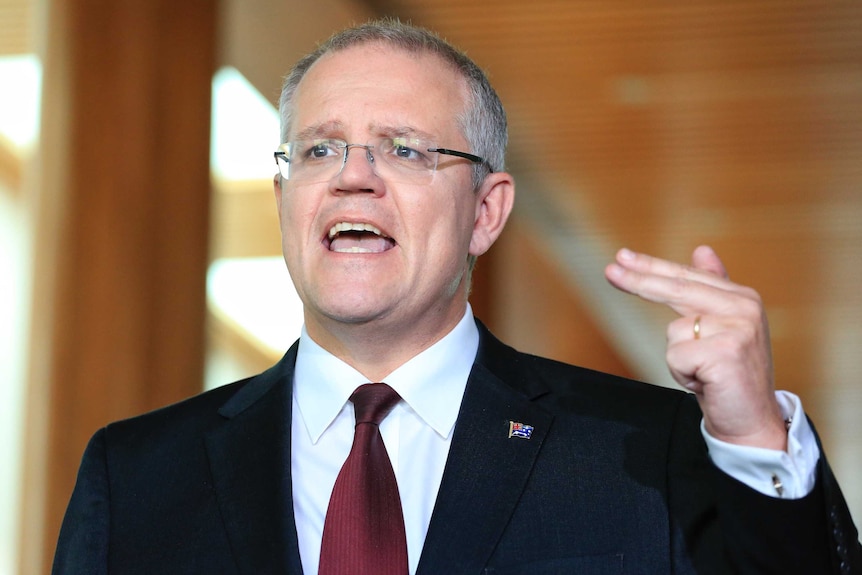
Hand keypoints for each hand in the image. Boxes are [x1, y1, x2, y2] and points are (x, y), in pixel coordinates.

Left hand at [605, 246, 786, 450]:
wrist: (752, 422)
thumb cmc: (730, 376)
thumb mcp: (721, 328)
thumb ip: (712, 289)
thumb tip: (702, 249)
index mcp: (741, 297)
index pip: (686, 277)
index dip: (651, 266)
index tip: (621, 257)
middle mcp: (743, 308)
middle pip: (677, 289)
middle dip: (639, 281)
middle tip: (610, 271)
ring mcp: (737, 329)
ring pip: (672, 332)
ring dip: (679, 358)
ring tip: (703, 372)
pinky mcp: (726, 353)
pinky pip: (675, 356)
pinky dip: (682, 374)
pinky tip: (705, 382)